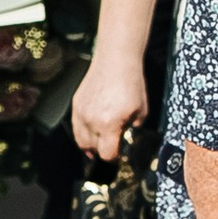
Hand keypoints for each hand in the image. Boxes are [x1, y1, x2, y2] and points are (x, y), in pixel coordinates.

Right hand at [71, 50, 149, 164]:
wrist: (116, 61)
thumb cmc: (131, 83)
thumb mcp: (141, 111)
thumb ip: (132, 129)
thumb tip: (126, 138)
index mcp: (109, 125)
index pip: (107, 155)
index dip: (114, 158)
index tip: (118, 155)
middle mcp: (92, 121)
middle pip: (92, 150)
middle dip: (102, 151)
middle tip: (110, 149)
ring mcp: (81, 112)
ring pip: (81, 140)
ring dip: (90, 145)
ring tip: (98, 146)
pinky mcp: (76, 104)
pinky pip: (76, 126)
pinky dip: (83, 132)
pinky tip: (91, 132)